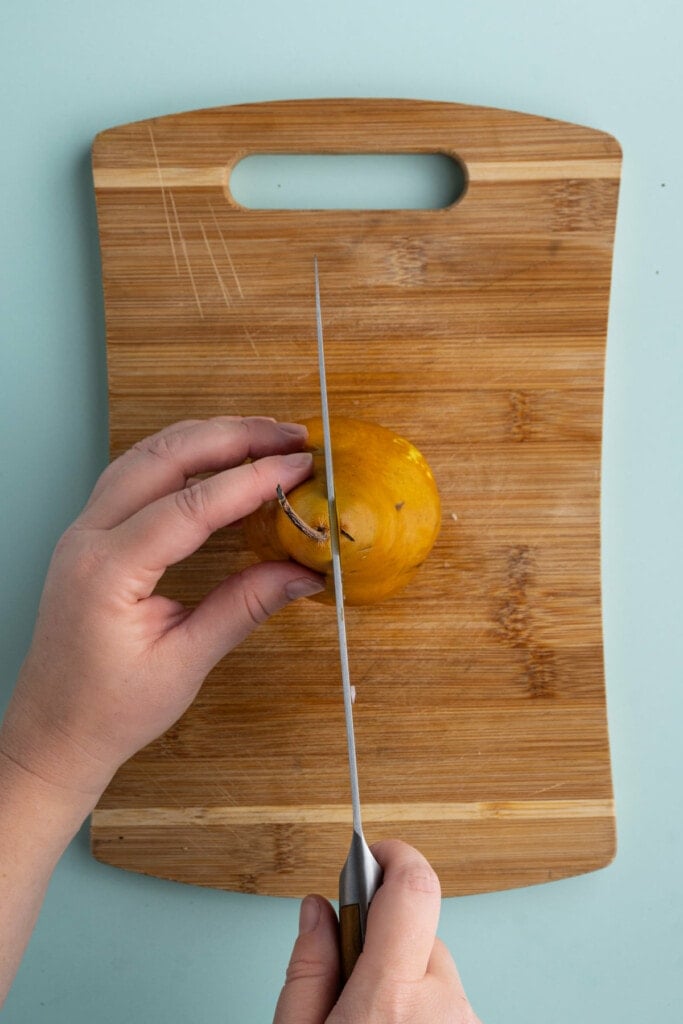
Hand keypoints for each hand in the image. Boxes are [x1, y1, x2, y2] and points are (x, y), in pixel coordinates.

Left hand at [0, 416, 322, 798]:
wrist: (53, 732)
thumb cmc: (108, 710)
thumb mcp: (185, 662)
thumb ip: (244, 607)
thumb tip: (302, 573)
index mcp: (106, 571)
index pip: (190, 506)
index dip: (251, 480)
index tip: (299, 467)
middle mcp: (87, 537)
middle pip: (163, 458)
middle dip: (231, 437)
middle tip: (289, 436)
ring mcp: (83, 530)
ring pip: (145, 455)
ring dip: (205, 438)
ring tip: (261, 436)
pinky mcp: (90, 534)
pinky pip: (134, 473)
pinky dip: (180, 455)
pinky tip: (212, 456)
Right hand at [274, 840, 482, 1022]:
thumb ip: (308, 970)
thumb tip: (318, 910)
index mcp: (390, 1001)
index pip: (413, 888)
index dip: (394, 857)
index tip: (373, 853)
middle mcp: (441, 1008)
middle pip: (416, 935)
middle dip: (384, 945)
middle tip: (351, 983)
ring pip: (432, 970)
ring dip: (404, 982)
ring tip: (371, 1023)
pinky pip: (447, 1001)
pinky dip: (422, 1009)